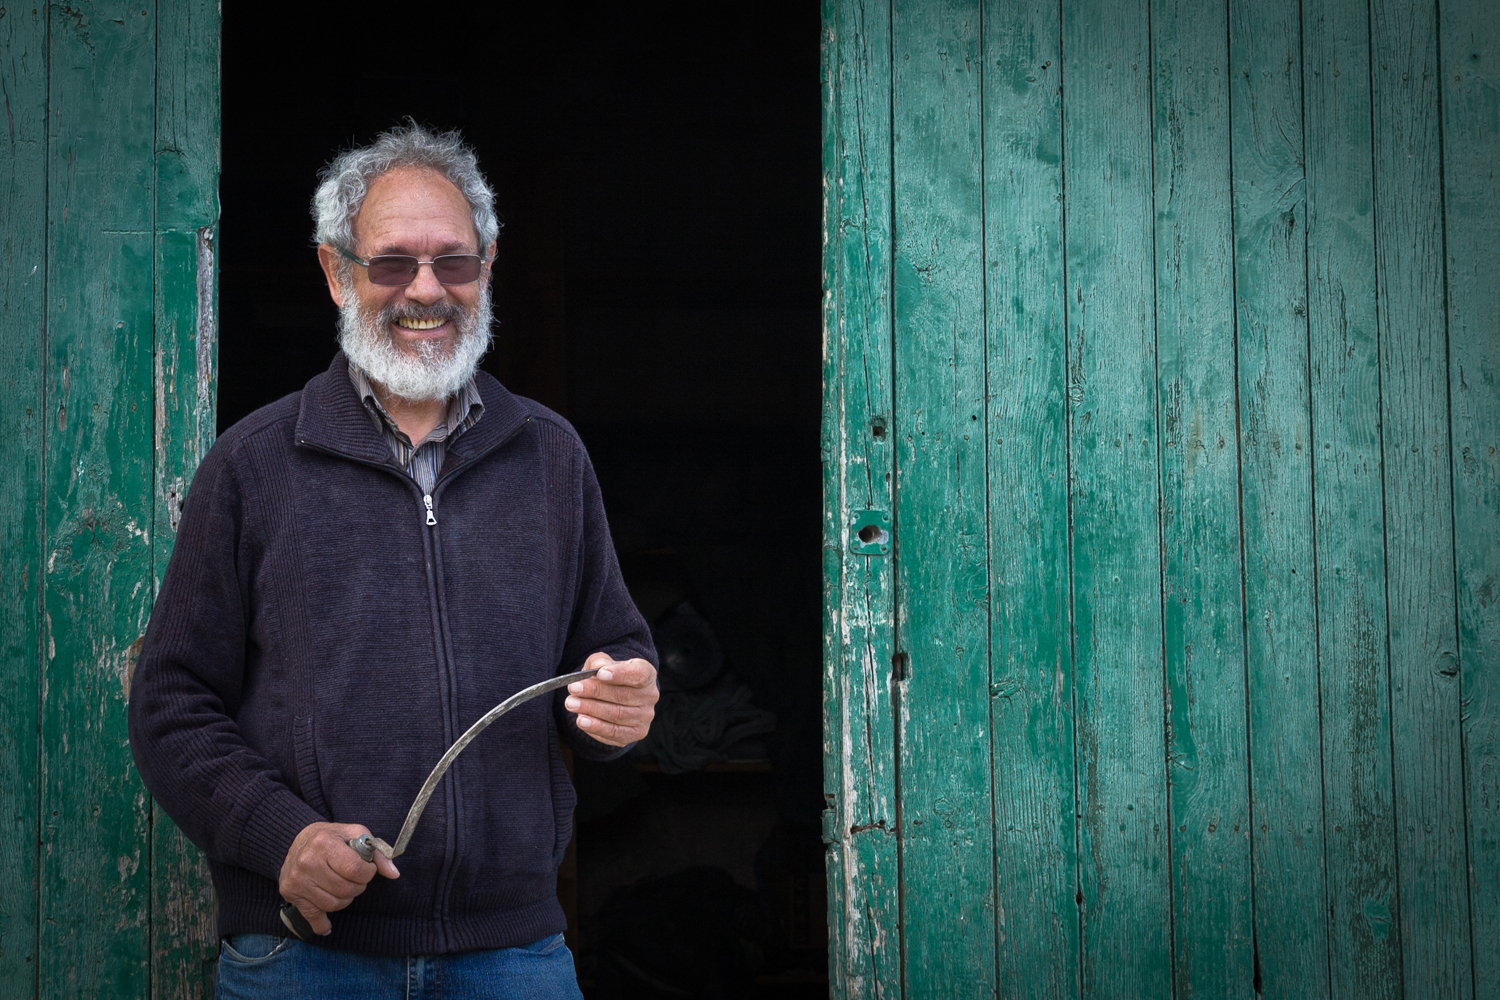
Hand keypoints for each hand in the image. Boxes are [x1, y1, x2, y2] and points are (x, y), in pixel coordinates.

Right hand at [279, 821, 399, 935]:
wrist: (295, 840)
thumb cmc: (331, 837)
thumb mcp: (355, 834)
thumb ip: (377, 852)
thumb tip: (394, 873)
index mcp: (324, 843)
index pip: (354, 869)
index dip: (367, 873)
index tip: (367, 869)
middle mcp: (307, 862)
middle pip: (344, 889)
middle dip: (358, 886)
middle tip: (356, 878)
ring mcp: (297, 880)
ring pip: (333, 905)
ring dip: (345, 900)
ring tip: (344, 887)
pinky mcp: (290, 893)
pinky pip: (312, 916)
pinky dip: (323, 924)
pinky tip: (327, 926)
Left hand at [564, 653, 659, 746]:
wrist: (612, 696)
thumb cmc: (607, 676)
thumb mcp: (602, 663)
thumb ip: (599, 662)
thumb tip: (597, 668)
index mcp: (646, 673)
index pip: (639, 674)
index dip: (620, 674)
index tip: (600, 674)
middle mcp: (650, 696)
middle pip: (624, 695)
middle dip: (596, 692)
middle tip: (574, 688)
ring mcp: (644, 717)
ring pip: (618, 715)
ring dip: (592, 709)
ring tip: (571, 703)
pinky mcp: (635, 733)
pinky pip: (615, 733)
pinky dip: (596, 727)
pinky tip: (581, 720)